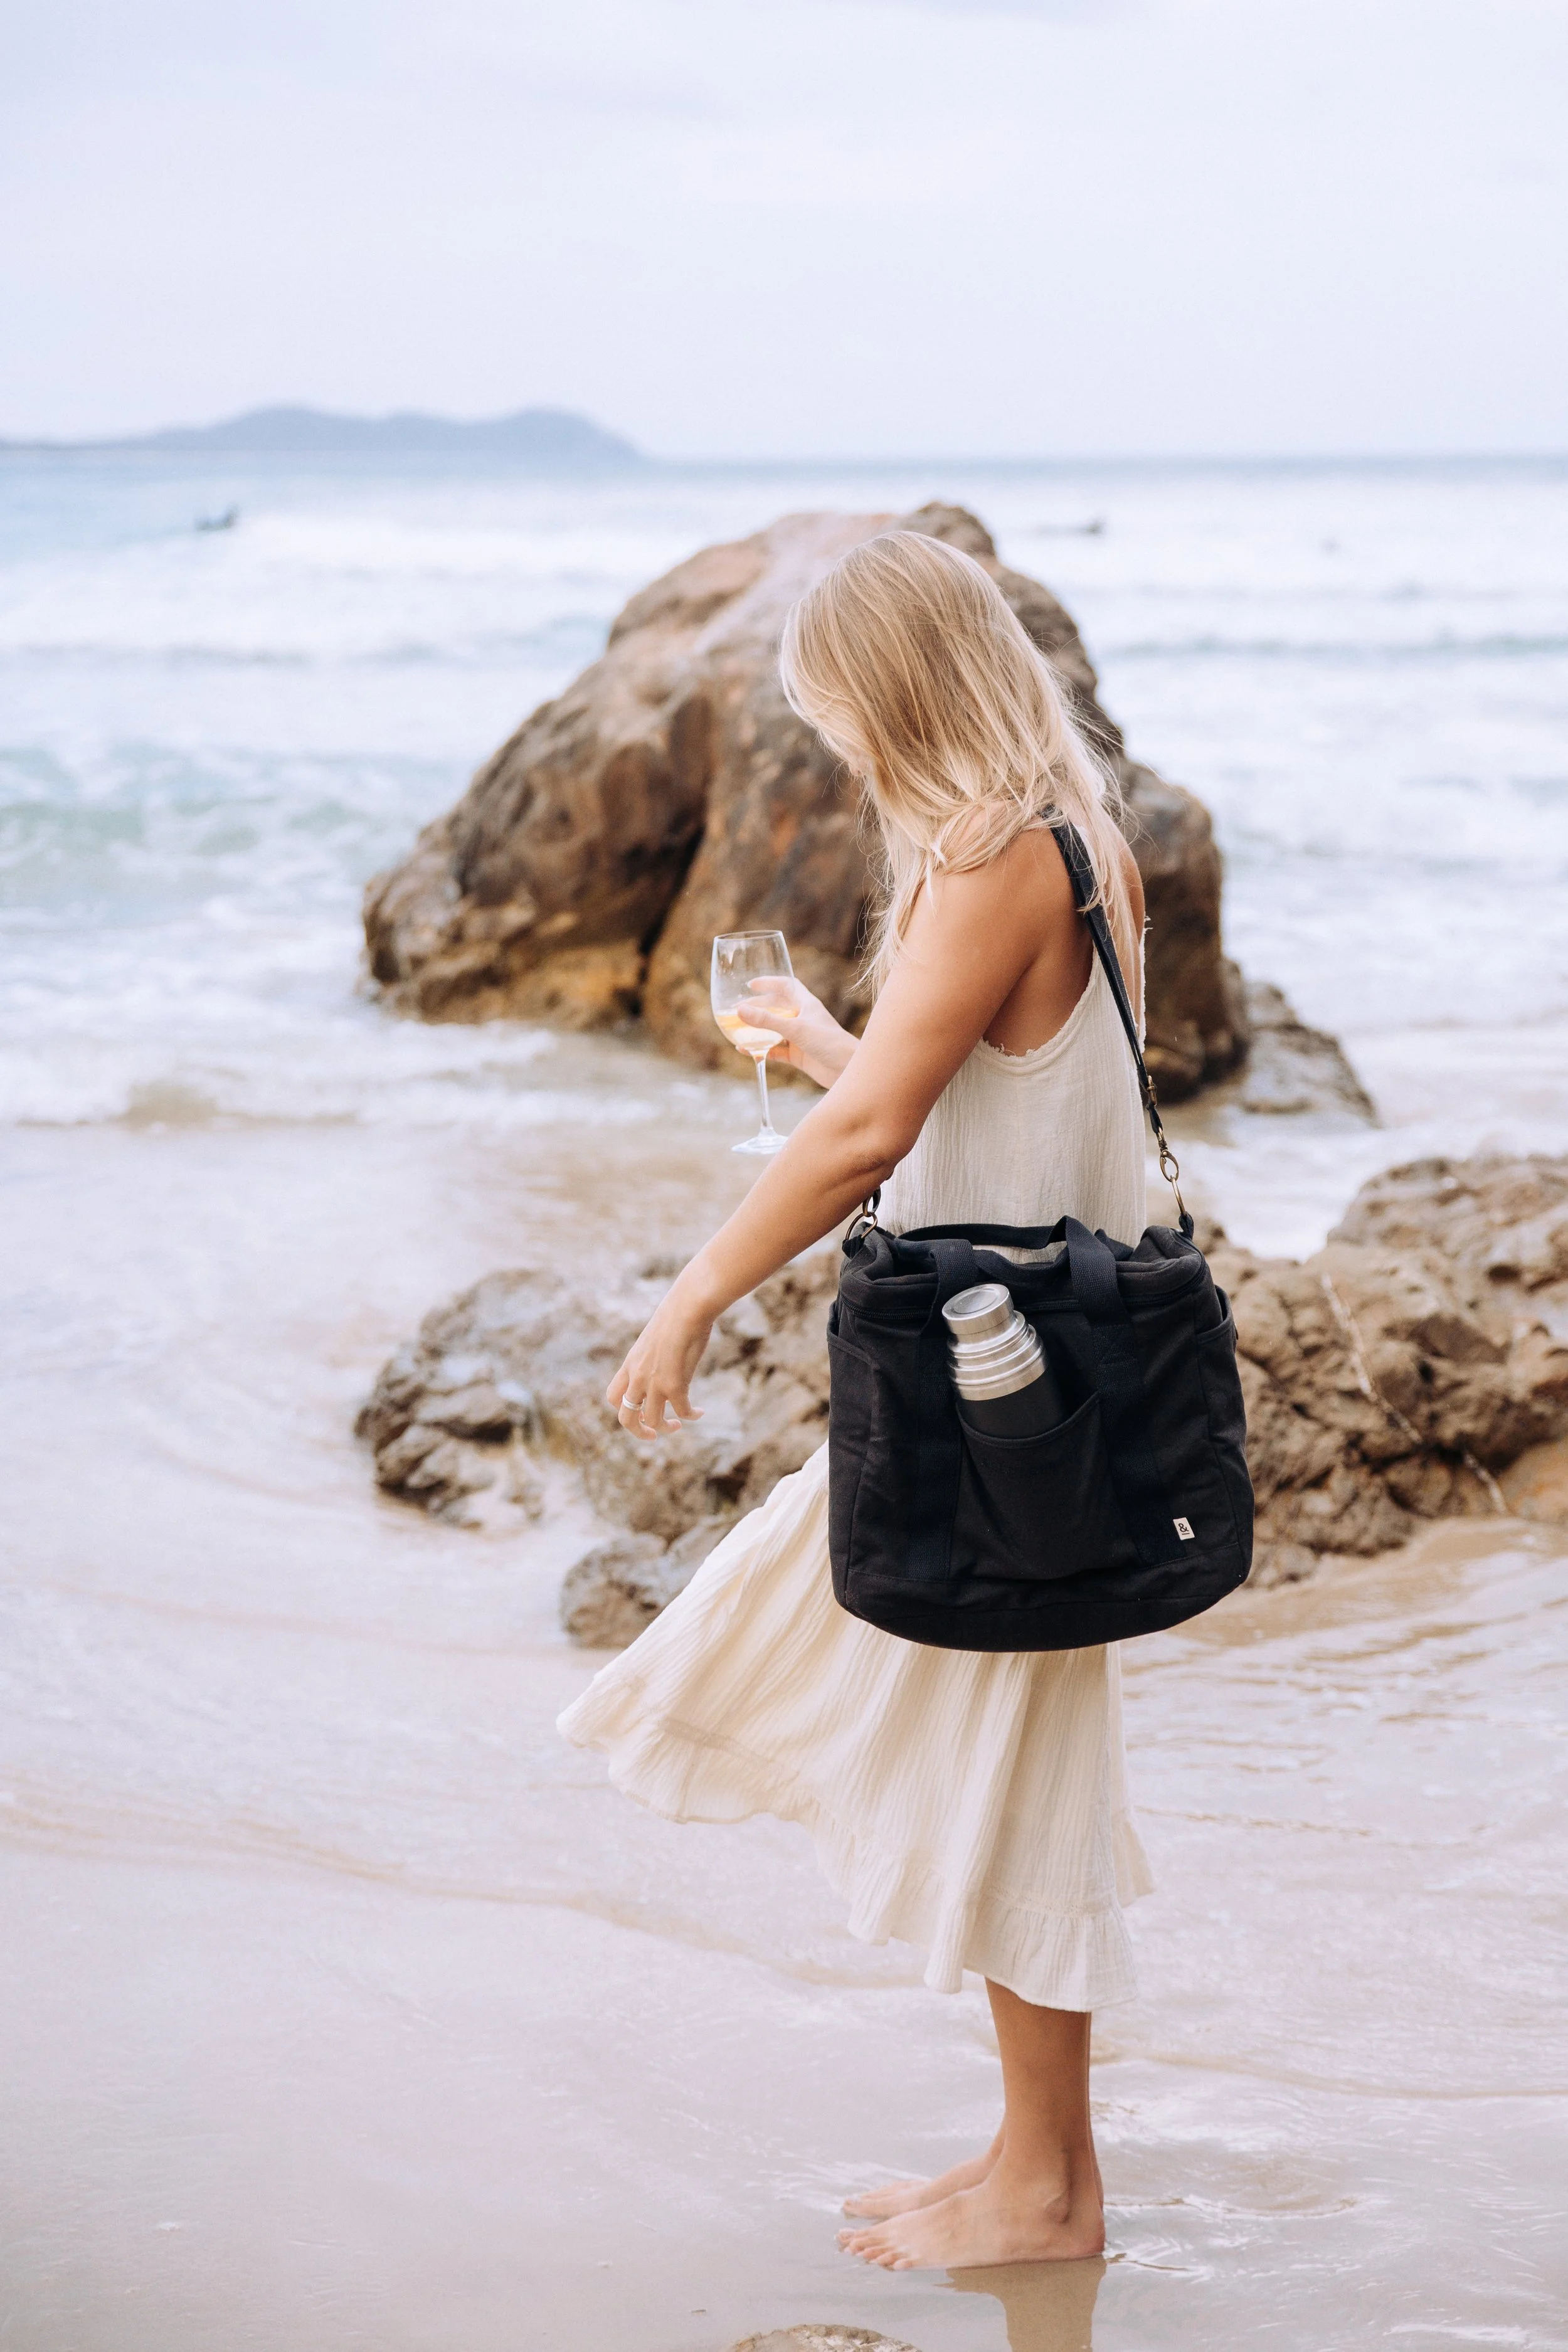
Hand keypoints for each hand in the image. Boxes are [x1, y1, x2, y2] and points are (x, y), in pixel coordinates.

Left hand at [605, 1275, 713, 1438]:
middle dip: (638, 1431)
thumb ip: (655, 1352)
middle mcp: (637, 1376)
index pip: (613, 1396)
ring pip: (652, 1420)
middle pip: (625, 1417)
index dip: (624, 1408)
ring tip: (678, 1425)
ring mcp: (654, 1383)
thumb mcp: (656, 1336)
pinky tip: (699, 1413)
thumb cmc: (677, 1315)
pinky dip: (690, 1416)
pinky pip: (681, 1411)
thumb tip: (666, 1353)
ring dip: (666, 1428)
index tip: (641, 1409)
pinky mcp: (674, 1385)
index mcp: (631, 1363)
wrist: (687, 1307)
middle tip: (652, 1435)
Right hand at [735, 977, 858, 1088]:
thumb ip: (767, 1020)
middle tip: (738, 1009)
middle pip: (777, 1007)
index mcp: (807, 1004)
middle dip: (758, 1007)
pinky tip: (745, 1050)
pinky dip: (760, 1050)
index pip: (787, 985)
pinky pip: (775, 1050)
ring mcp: (800, 1037)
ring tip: (738, 1029)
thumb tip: (739, 1010)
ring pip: (774, 1030)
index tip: (751, 984)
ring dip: (758, 1030)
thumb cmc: (829, 1043)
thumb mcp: (795, 1028)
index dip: (770, 982)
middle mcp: (803, 1018)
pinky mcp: (798, 1055)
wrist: (847, 1070)